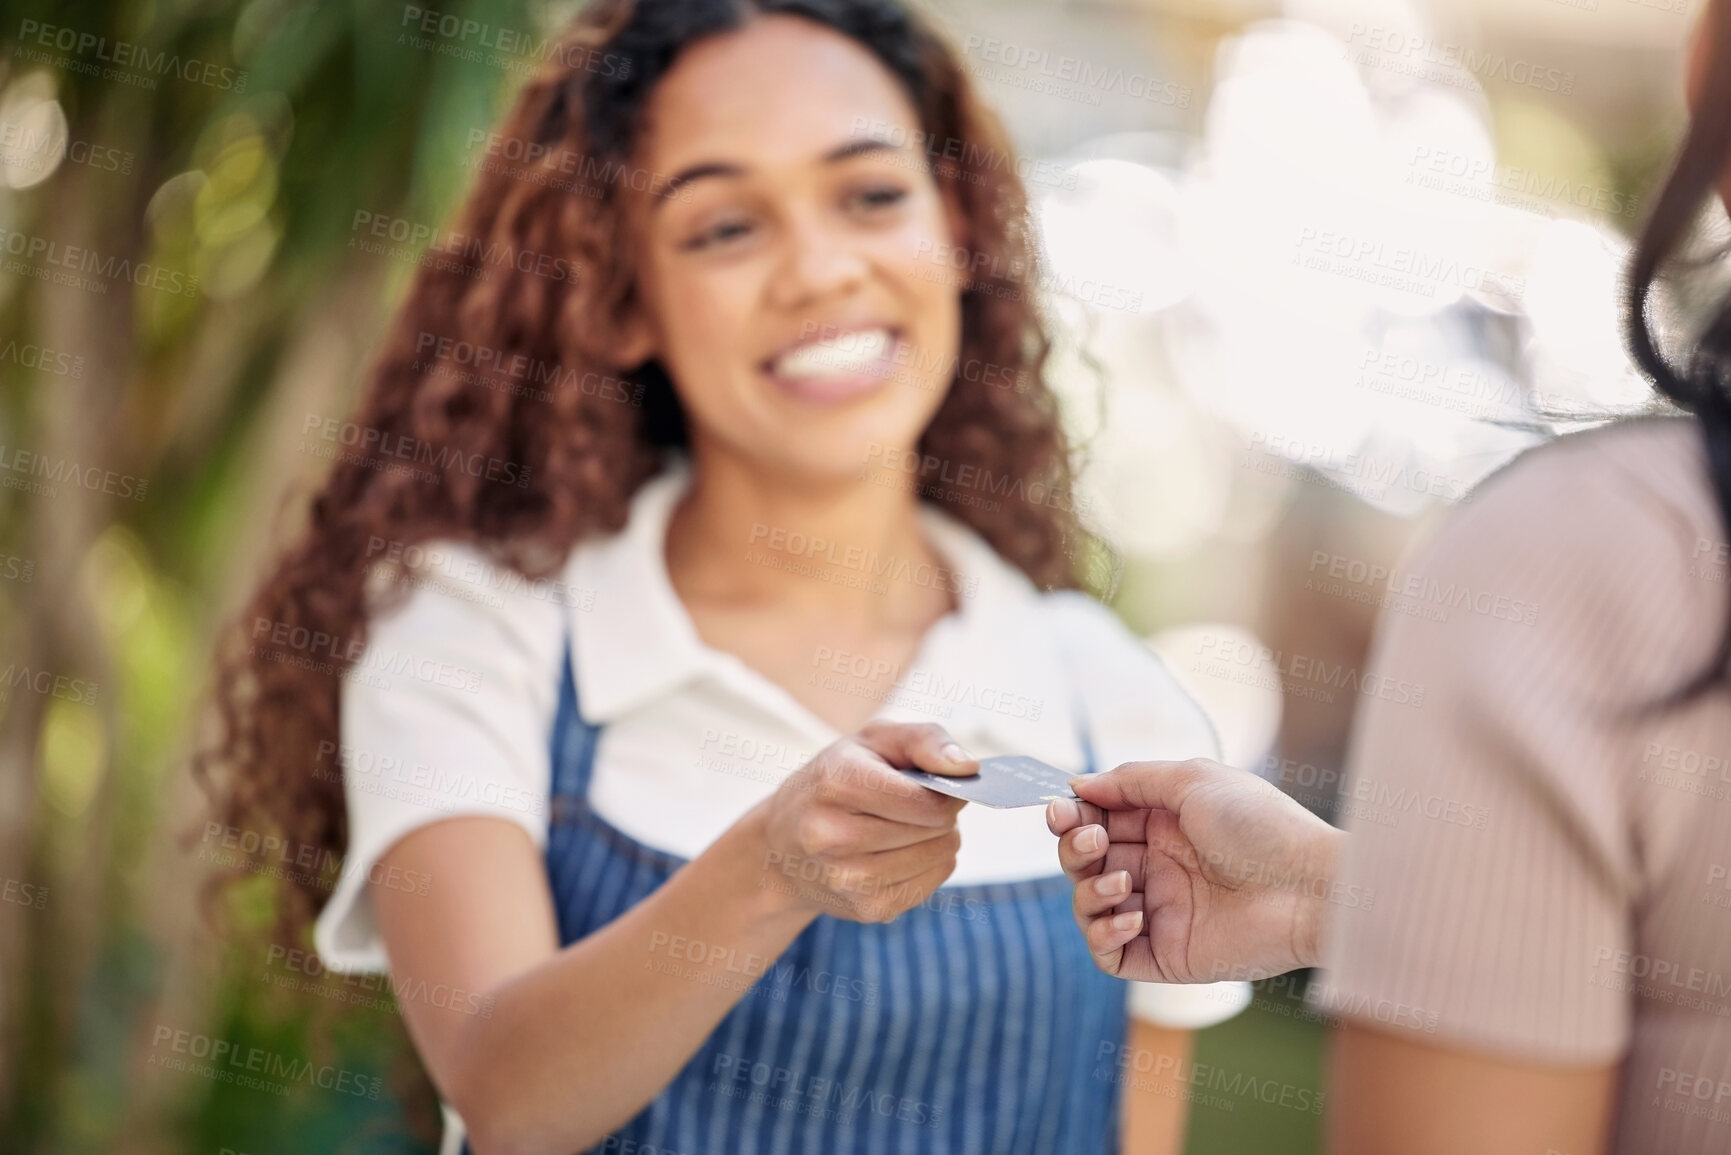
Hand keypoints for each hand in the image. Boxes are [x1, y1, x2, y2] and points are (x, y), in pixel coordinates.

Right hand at [755, 722, 974, 923]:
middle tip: (918, 804)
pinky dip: (929, 865)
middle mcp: (834, 837)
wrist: (782, 846)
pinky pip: (931, 884)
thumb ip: (925, 740)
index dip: (946, 791)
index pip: (926, 801)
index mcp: (837, 784)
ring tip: (909, 826)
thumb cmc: (836, 781)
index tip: (939, 785)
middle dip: (941, 813)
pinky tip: (902, 852)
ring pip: (939, 856)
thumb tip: (969, 767)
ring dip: (938, 839)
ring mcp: (848, 880)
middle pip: (936, 829)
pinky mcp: (865, 909)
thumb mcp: (872, 741)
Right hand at [1046, 758, 1344, 982]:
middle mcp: (1158, 867)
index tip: (1059, 810)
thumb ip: (1130, 781)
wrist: (1309, 887)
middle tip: (1089, 842)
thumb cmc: (1261, 826)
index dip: (1072, 817)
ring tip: (1123, 882)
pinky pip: (1109, 953)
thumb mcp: (1193, 780)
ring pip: (1089, 906)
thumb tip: (1077, 785)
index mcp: (1164, 824)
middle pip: (1084, 862)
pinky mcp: (1166, 955)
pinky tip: (1131, 916)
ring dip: (1088, 890)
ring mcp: (1161, 912)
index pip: (1097, 820)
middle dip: (1073, 849)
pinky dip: (1103, 934)